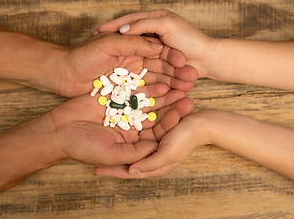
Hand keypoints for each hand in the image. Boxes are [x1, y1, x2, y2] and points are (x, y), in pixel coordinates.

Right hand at [47, 82, 193, 166]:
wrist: (58, 130)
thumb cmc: (83, 147)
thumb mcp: (111, 154)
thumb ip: (135, 151)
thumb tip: (157, 147)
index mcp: (133, 140)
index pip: (157, 131)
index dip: (170, 122)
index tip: (183, 114)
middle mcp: (131, 123)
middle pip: (155, 113)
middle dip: (171, 105)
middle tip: (188, 96)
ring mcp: (123, 108)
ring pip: (147, 99)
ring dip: (163, 92)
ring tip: (179, 84)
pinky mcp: (114, 96)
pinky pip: (131, 89)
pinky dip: (144, 84)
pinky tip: (159, 79)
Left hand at [58, 32, 197, 97]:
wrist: (64, 74)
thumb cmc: (83, 56)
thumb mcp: (107, 43)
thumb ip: (132, 43)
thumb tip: (157, 45)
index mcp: (131, 48)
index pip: (157, 51)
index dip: (173, 57)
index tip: (187, 63)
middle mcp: (133, 63)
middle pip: (159, 68)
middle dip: (176, 74)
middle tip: (193, 80)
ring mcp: (129, 79)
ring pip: (154, 83)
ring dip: (170, 87)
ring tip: (186, 93)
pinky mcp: (124, 94)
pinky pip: (142, 96)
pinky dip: (155, 99)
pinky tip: (169, 102)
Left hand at [94, 108, 209, 176]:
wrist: (202, 121)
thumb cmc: (187, 139)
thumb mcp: (168, 155)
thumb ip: (149, 164)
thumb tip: (130, 171)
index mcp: (153, 164)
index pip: (128, 170)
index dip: (111, 170)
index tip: (94, 168)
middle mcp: (149, 153)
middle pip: (125, 156)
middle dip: (110, 155)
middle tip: (91, 153)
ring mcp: (150, 140)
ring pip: (128, 142)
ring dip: (115, 141)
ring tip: (98, 138)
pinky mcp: (152, 127)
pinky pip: (135, 128)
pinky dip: (124, 128)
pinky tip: (112, 124)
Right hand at [95, 10, 214, 78]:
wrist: (205, 59)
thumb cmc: (189, 38)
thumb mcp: (165, 24)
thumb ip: (144, 25)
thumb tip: (123, 30)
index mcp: (156, 18)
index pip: (130, 20)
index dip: (114, 25)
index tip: (98, 31)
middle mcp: (154, 32)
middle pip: (130, 36)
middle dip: (114, 40)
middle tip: (97, 44)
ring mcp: (155, 48)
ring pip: (135, 50)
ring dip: (121, 54)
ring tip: (105, 59)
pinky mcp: (158, 62)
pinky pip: (141, 61)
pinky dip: (131, 63)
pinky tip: (120, 68)